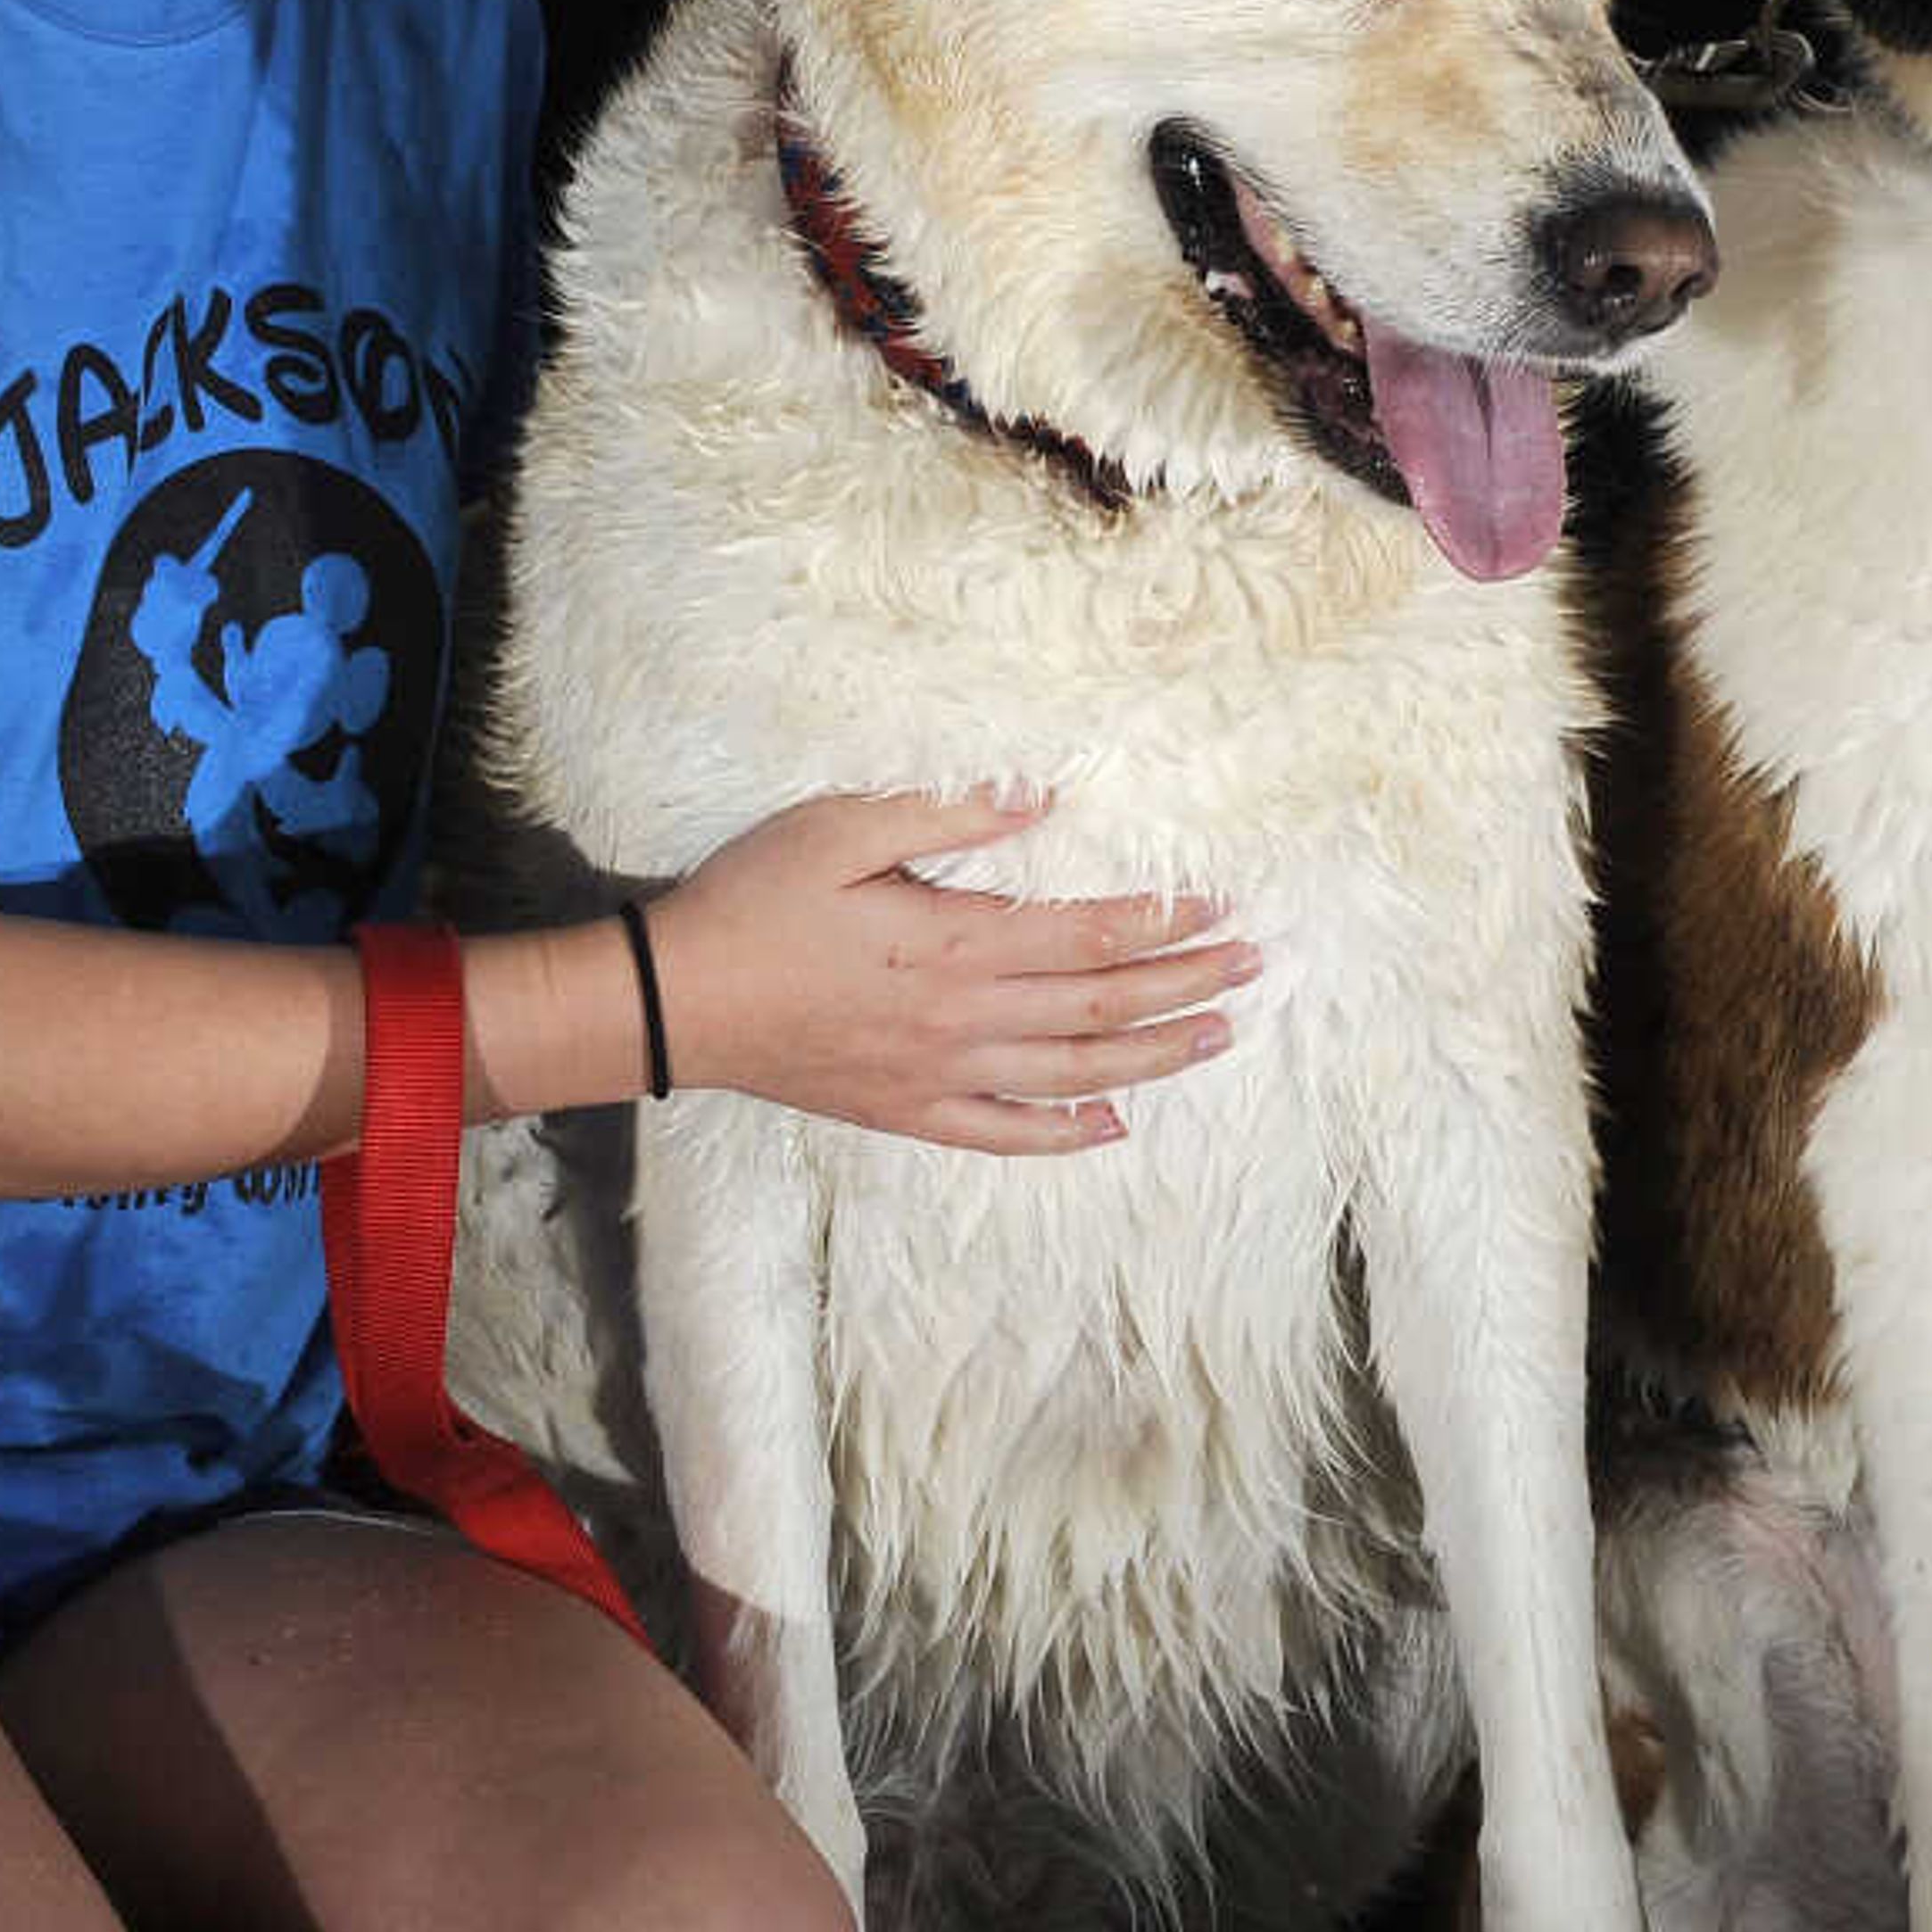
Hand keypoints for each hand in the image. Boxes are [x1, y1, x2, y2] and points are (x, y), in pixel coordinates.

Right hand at [644, 789, 1257, 1155]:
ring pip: (1074, 1074)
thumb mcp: (842, 829)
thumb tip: (1039, 797)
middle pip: (1101, 1007)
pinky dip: (1065, 1133)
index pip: (1090, 935)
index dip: (1162, 921)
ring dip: (1153, 1057)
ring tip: (1216, 1035)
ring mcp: (941, 1075)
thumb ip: (945, 817)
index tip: (1219, 904)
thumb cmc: (756, 901)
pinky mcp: (908, 1112)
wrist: (678, 1002)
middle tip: (1252, 966)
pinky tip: (1110, 1123)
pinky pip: (1005, 1134)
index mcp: (956, 943)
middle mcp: (965, 1018)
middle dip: (1185, 984)